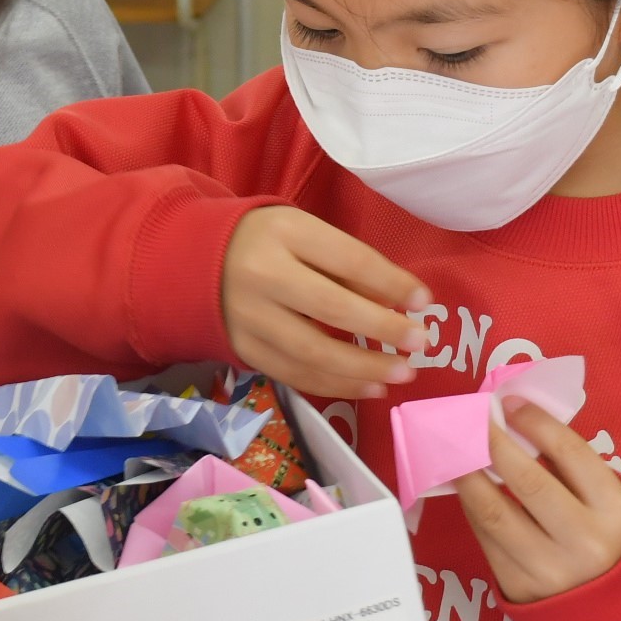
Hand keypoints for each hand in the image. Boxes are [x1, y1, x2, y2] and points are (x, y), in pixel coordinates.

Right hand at [222, 206, 428, 399]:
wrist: (195, 260)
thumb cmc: (267, 242)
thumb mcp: (305, 233)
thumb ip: (349, 265)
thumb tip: (403, 303)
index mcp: (285, 233)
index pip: (348, 259)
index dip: (390, 283)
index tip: (424, 302)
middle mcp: (263, 275)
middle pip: (331, 308)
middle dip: (382, 330)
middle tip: (420, 344)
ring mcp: (249, 317)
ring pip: (312, 352)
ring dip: (363, 369)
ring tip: (402, 374)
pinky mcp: (243, 350)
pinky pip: (294, 375)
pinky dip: (336, 386)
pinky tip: (369, 387)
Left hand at [455, 400, 620, 603]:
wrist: (618, 615)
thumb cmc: (613, 542)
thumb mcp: (614, 504)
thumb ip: (574, 469)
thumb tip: (518, 423)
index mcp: (616, 513)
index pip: (570, 453)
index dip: (535, 422)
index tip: (509, 403)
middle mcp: (584, 542)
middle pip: (526, 480)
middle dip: (492, 441)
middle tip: (470, 416)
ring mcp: (549, 569)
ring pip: (493, 512)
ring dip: (467, 473)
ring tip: (453, 447)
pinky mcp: (519, 588)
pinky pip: (484, 539)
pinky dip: (471, 507)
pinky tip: (464, 485)